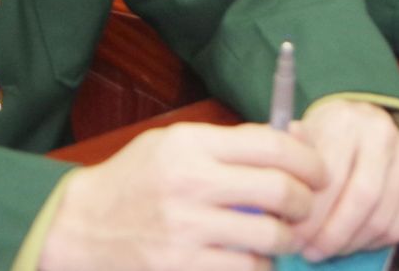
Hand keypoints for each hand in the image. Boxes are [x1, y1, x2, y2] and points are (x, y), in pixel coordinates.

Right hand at [39, 121, 325, 270]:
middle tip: (306, 208)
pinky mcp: (181, 266)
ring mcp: (185, 229)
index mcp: (191, 144)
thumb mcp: (174, 144)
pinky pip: (244, 269)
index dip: (307, 159)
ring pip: (269, 238)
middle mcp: (190, 183)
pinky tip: (251, 258)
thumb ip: (228, 143)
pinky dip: (258, 266)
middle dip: (306, 203)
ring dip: (285, 240)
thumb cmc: (135, 181)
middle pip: (279, 191)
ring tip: (280, 237)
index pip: (272, 144)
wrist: (79, 227)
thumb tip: (293, 140)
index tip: (318, 172)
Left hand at [291, 100, 398, 260]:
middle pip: (362, 199)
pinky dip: (371, 243)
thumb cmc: (323, 136)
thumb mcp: (301, 138)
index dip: (312, 215)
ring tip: (326, 250)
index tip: (292, 236)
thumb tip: (278, 186)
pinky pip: (398, 227)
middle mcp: (382, 133)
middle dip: (332, 234)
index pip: (332, 177)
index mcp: (346, 120)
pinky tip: (350, 242)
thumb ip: (290, 161)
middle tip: (310, 252)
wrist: (360, 121)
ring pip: (381, 218)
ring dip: (350, 244)